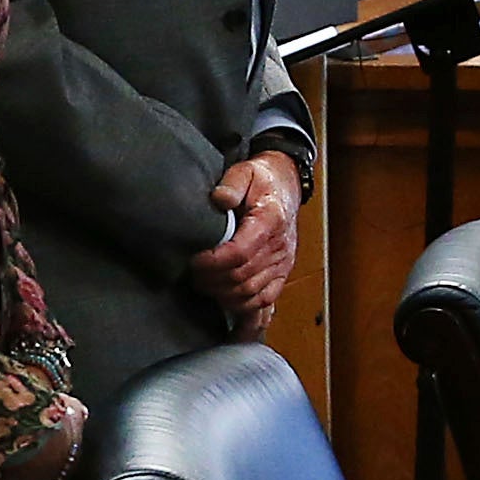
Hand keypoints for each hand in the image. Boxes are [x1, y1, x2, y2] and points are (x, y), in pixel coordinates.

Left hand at [188, 149, 304, 331]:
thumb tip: (219, 199)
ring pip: (252, 294)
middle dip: (212, 281)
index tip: (194, 260)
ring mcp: (283, 264)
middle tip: (192, 274)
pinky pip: (265, 301)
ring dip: (224, 296)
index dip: (213, 263)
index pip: (240, 253)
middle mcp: (279, 247)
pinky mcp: (282, 274)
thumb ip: (232, 183)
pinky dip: (244, 309)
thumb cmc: (263, 179)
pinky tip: (227, 306)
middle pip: (242, 278)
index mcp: (270, 221)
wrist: (286, 185)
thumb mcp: (246, 170)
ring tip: (205, 286)